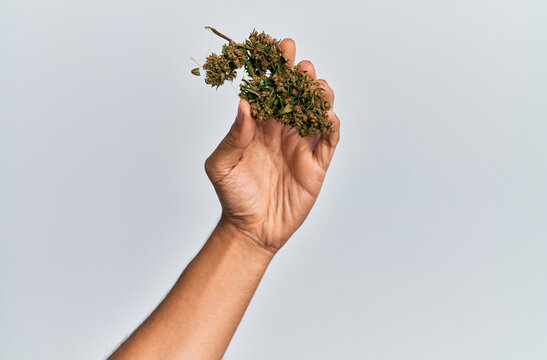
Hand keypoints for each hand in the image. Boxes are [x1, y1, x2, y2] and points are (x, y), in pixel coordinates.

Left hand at [205, 38, 339, 253]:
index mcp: (260, 127)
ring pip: (316, 114)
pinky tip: (328, 114)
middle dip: (301, 78)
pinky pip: (328, 142)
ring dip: (320, 97)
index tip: (279, 50)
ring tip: (318, 85)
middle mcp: (283, 131)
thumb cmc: (233, 196)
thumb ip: (233, 136)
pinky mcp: (316, 165)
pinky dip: (331, 126)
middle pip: (297, 97)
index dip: (277, 71)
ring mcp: (302, 147)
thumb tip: (243, 105)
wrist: (251, 228)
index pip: (271, 92)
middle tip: (301, 64)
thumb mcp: (221, 165)